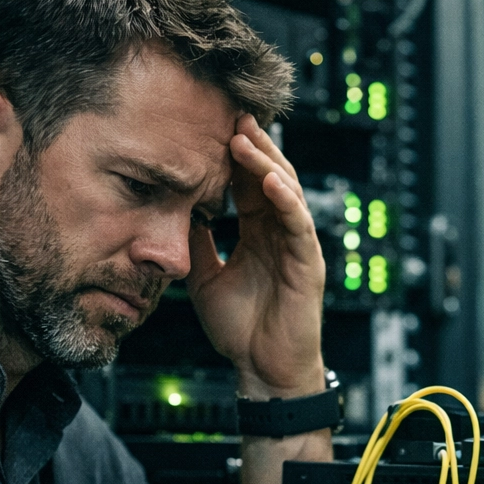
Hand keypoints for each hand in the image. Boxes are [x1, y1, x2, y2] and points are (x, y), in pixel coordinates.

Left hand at [186, 115, 325, 398]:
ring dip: (267, 163)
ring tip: (246, 136)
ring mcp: (297, 246)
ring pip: (287, 192)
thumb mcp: (205, 277)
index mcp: (259, 234)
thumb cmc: (240, 331)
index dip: (233, 157)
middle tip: (231, 113)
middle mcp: (280, 234)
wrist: (262, 371)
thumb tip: (176, 211)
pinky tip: (271, 180)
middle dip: (252, 146)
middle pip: (270, 177)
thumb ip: (197, 244)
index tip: (212, 126)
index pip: (248, 184)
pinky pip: (298, 225)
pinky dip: (286, 200)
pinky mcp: (308, 263)